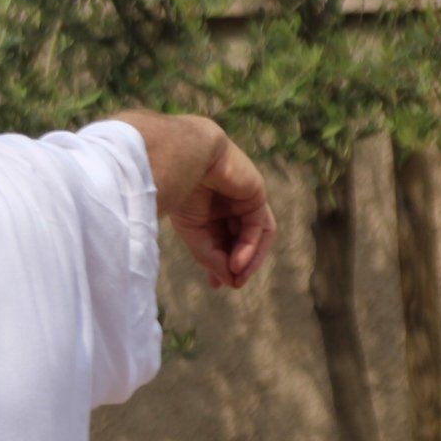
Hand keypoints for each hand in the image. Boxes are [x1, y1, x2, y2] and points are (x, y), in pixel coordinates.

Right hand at [167, 133, 274, 289]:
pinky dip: (251, 247)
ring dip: (248, 259)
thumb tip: (230, 280)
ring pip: (253, 237)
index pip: (219, 241)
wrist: (187, 156)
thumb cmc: (181, 189)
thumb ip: (210, 256)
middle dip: (234, 264)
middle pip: (238, 241)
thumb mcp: (192, 232)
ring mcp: (242, 200)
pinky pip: (259, 227)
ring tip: (237, 276)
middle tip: (231, 283)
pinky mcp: (256, 196)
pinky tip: (239, 261)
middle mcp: (226, 205)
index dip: (219, 264)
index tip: (215, 284)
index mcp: (206, 210)